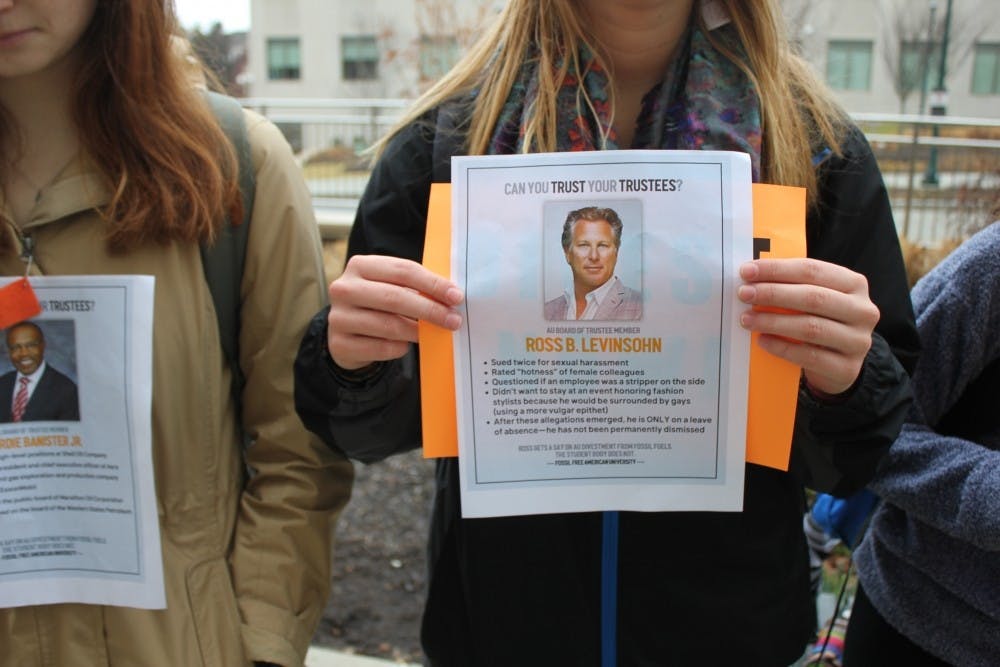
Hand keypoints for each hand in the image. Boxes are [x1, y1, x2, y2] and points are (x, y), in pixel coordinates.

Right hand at [326, 255, 463, 369]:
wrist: (347, 334)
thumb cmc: (377, 305)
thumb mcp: (390, 287)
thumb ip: (414, 287)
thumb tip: (451, 297)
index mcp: (360, 266)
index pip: (402, 270)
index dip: (432, 284)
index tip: (456, 296)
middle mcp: (344, 289)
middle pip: (395, 297)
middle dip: (430, 309)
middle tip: (453, 320)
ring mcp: (338, 317)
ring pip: (388, 325)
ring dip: (417, 331)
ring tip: (434, 333)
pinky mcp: (339, 344)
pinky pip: (381, 348)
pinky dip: (400, 348)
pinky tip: (406, 345)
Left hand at [737, 258, 879, 396]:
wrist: (839, 365)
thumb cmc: (821, 323)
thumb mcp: (815, 300)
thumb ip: (793, 286)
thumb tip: (752, 276)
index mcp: (854, 285)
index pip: (813, 270)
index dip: (778, 269)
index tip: (747, 271)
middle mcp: (862, 310)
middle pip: (813, 297)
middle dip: (773, 293)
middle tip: (745, 294)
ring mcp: (858, 341)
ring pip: (811, 327)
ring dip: (773, 321)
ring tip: (747, 319)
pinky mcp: (847, 368)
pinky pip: (809, 356)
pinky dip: (782, 347)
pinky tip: (762, 341)